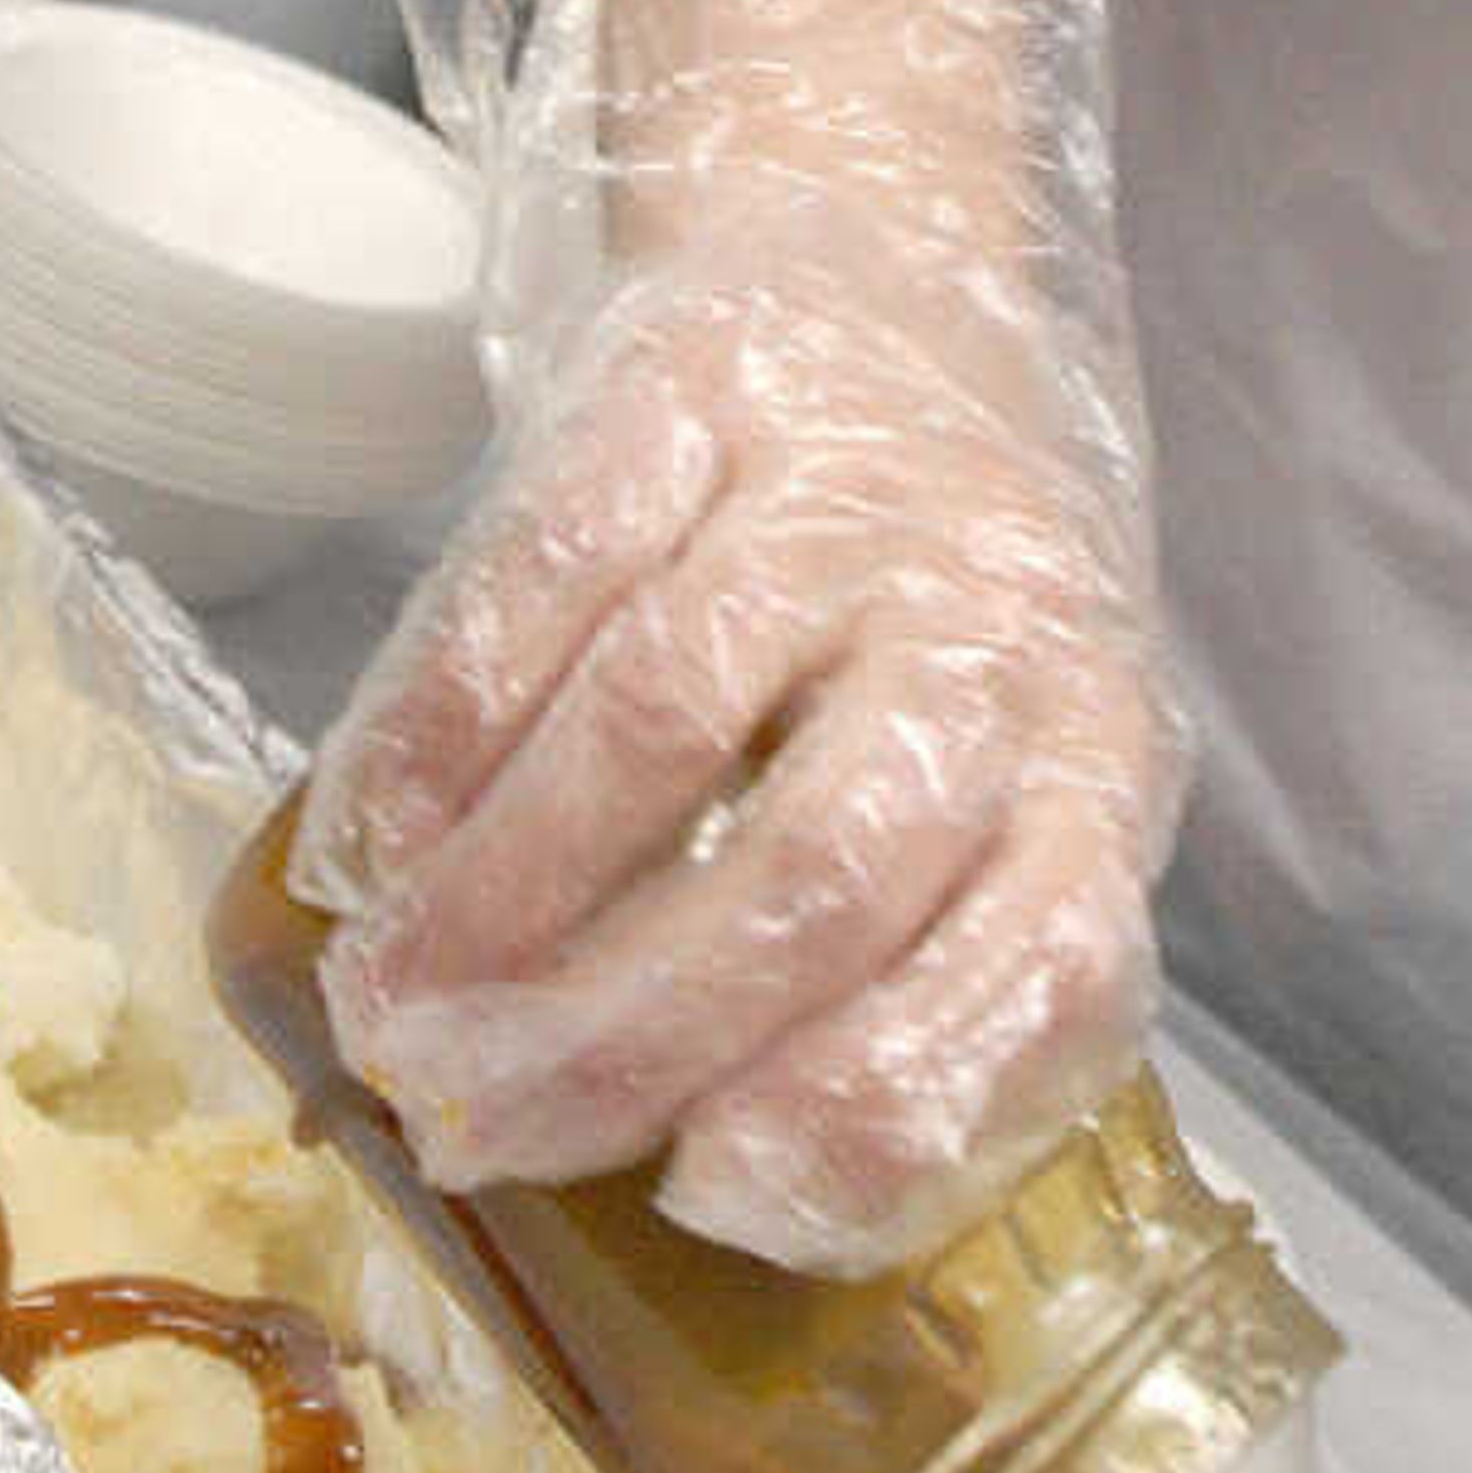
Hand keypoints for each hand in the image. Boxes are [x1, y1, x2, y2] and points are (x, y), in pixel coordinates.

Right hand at [307, 227, 1183, 1265]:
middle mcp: (994, 616)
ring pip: (662, 714)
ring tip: (389, 1012)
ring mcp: (840, 486)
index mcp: (1098, 755)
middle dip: (623, 1033)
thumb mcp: (1000, 779)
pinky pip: (545, 566)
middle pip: (820, 866)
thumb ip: (924, 970)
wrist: (886, 277)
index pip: (1039, 958)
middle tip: (470, 1125)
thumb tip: (729, 1185)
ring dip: (499, 898)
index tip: (705, 1195)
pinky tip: (372, 843)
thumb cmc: (926, 611)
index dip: (873, 1100)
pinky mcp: (691, 383)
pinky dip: (437, 729)